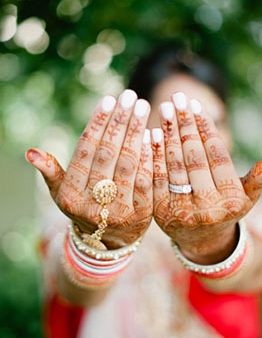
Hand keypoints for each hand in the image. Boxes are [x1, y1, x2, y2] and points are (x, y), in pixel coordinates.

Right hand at [26, 90, 152, 247]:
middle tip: (130, 96)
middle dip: (120, 122)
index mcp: (71, 195)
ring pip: (128, 164)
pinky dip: (149, 155)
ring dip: (136, 132)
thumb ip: (51, 172)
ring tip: (142, 106)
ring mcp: (118, 211)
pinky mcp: (142, 215)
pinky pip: (146, 179)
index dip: (98, 124)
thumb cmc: (83, 206)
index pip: (85, 152)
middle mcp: (93, 204)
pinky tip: (153, 133)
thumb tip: (31, 153)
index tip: (109, 100)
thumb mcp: (62, 193)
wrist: (107, 241)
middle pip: (108, 154)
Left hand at [152, 92, 261, 263]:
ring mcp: (182, 211)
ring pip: (175, 165)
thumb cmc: (227, 209)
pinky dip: (153, 155)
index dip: (206, 128)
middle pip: (195, 158)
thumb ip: (259, 178)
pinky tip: (151, 133)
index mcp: (232, 200)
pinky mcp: (160, 212)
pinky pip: (155, 178)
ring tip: (164, 109)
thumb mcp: (247, 197)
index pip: (217, 156)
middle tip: (176, 98)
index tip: (196, 104)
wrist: (200, 240)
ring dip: (168, 135)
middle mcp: (208, 207)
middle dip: (185, 125)